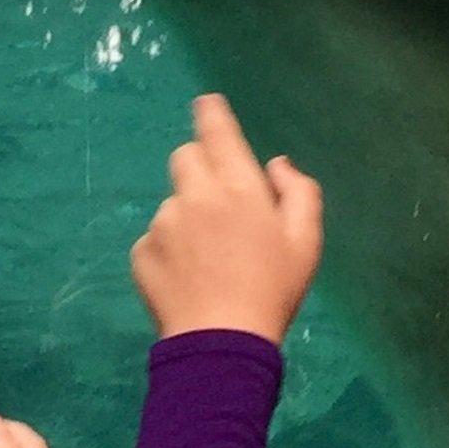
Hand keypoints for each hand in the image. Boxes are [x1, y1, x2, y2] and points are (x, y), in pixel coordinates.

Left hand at [130, 94, 322, 342]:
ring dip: (187, 217)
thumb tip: (276, 164)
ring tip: (208, 260)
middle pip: (186, 156)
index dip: (211, 113)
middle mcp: (195, 195)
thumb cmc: (273, 290)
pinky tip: (188, 279)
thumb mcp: (306, 241)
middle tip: (220, 204)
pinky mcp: (142, 253)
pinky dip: (169, 251)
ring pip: (172, 202)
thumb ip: (299, 192)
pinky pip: (155, 239)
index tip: (206, 103)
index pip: (217, 131)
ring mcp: (163, 224)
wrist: (222, 344)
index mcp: (238, 186)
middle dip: (200, 168)